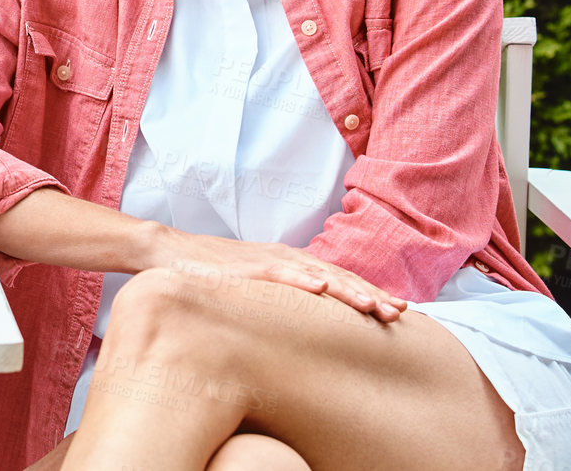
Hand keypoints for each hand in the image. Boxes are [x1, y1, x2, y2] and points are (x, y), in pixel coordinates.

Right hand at [151, 228, 407, 322]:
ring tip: (373, 306)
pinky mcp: (243, 267)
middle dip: (371, 295)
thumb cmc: (213, 272)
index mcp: (292, 264)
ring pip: (315, 275)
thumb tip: (309, 320)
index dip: (370, 293)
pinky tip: (319, 287)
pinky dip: (299, 279)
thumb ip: (282, 297)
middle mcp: (285, 259)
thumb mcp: (256, 286)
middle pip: (337, 277)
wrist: (169, 250)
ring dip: (346, 290)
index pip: (340, 280)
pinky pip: (277, 274)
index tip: (401, 312)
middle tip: (400, 314)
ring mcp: (266, 261)